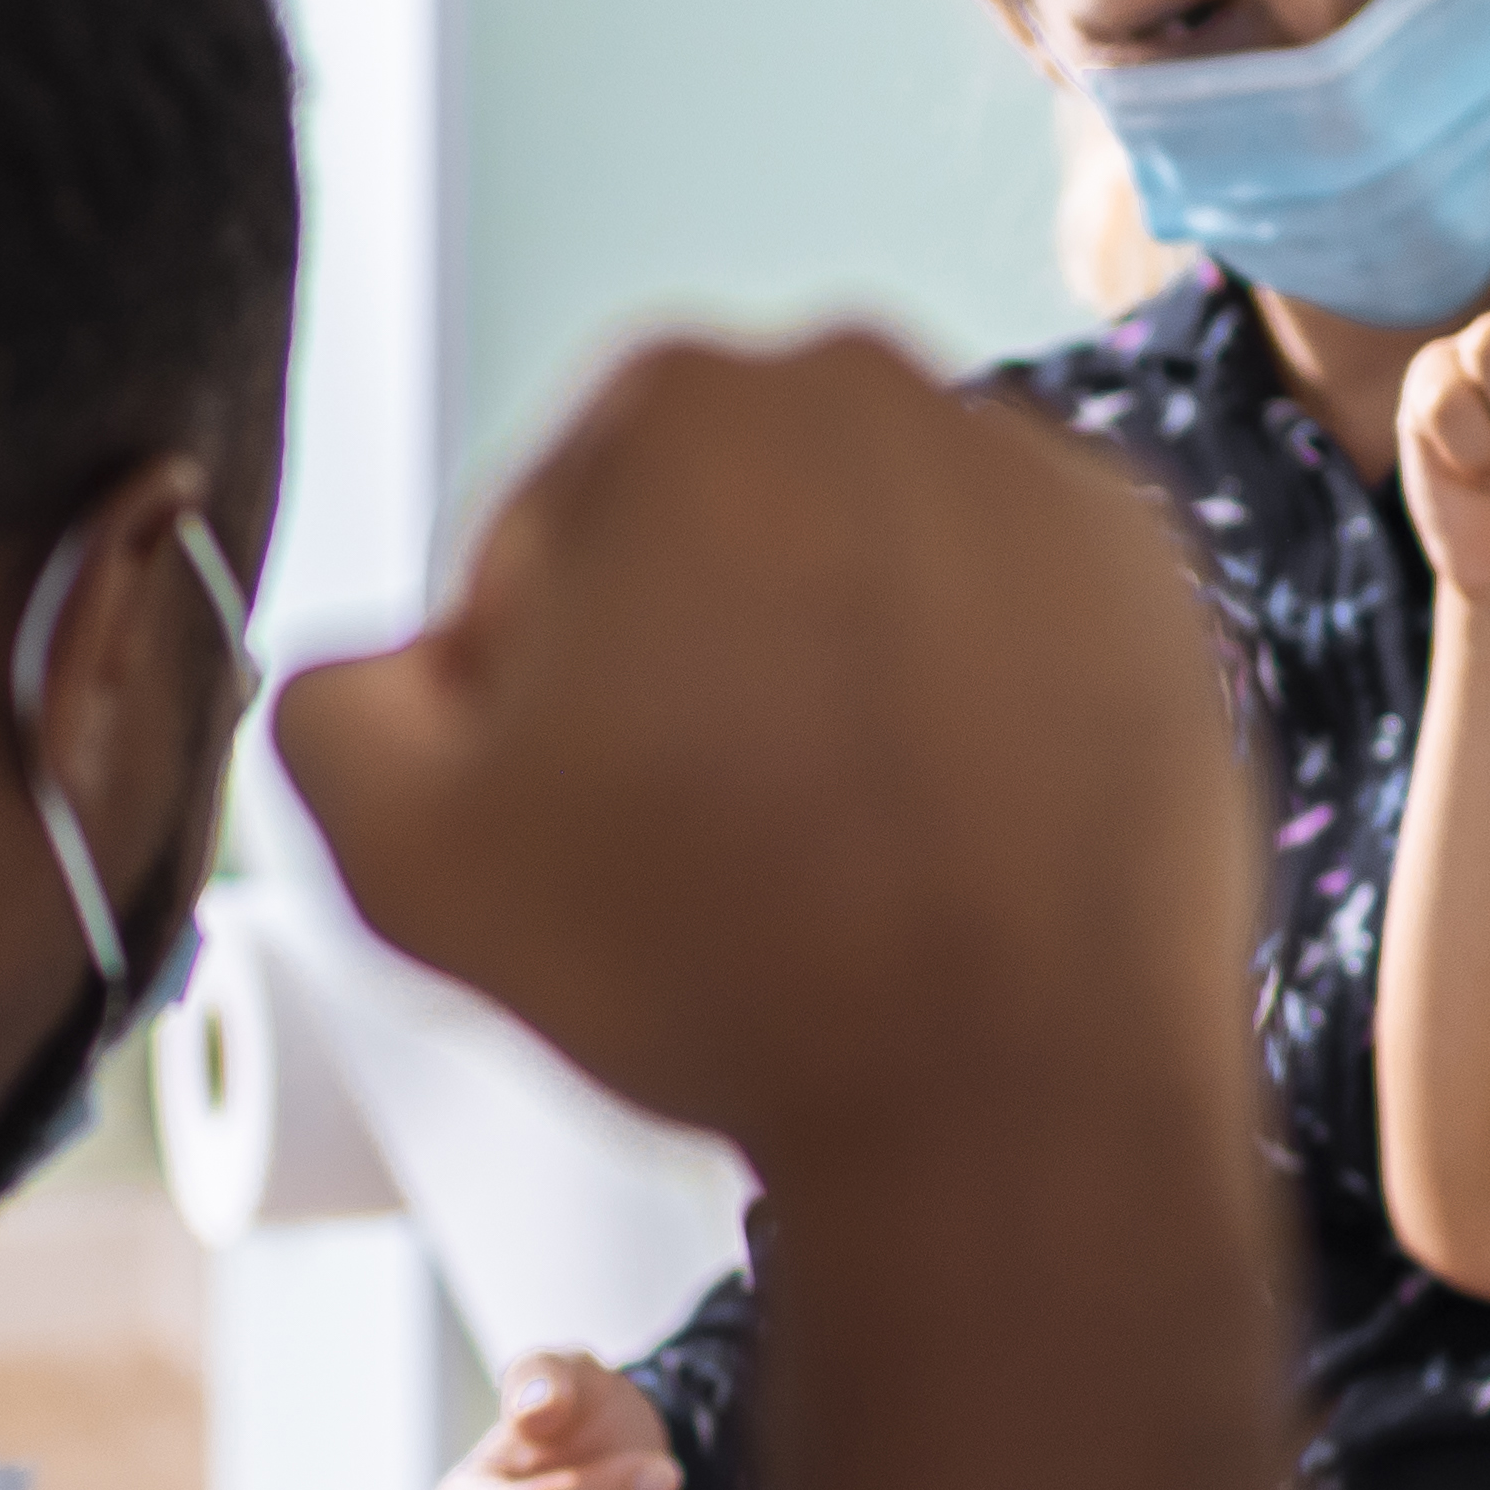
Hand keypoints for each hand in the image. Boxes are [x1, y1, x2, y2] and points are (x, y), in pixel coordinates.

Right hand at [280, 334, 1300, 1489]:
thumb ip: (331, 712)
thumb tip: (381, 678)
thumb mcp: (401, 857)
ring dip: (824, 679)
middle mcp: (873, 390)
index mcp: (676, 404)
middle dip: (682, 661)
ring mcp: (1035, 481)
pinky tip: (941, 839)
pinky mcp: (1159, 584)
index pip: (541, 534)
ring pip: (862, 573)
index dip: (526, 689)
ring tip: (824, 855)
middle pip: (711, 532)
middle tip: (689, 840)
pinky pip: (1006, 626)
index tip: (570, 803)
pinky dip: (969, 708)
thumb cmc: (721, 968)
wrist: (1008, 1099)